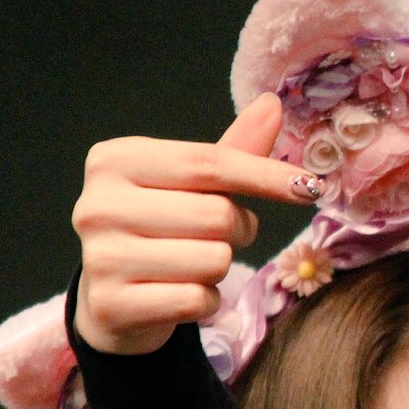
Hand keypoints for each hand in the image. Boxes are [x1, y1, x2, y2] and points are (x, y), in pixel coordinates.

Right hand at [71, 94, 319, 355]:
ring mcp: (100, 257)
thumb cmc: (160, 229)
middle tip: (218, 236)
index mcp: (115, 160)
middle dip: (237, 230)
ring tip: (191, 265)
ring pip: (213, 260)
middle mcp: (98, 204)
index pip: (208, 163)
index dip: (265, 176)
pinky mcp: (113, 304)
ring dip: (220, 268)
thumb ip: (232, 151)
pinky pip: (197, 300)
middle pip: (216, 215)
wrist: (113, 298)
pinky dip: (206, 301)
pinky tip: (179, 294)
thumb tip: (272, 104)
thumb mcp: (190, 185)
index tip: (310, 187)